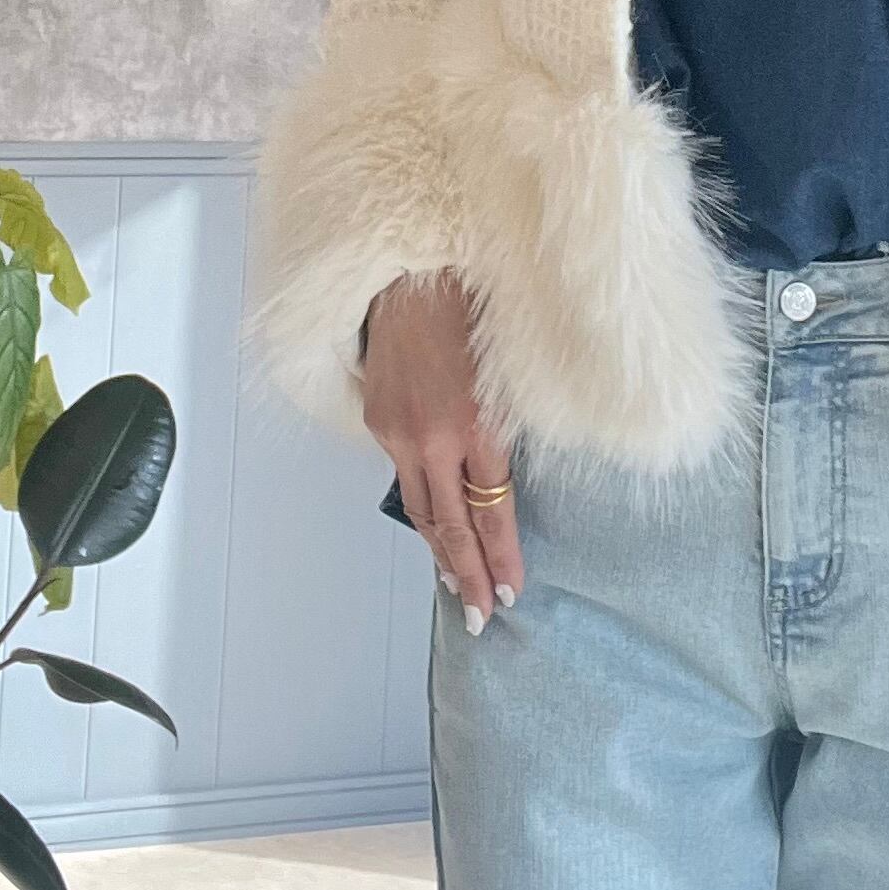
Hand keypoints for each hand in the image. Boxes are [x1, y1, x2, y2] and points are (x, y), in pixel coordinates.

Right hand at [357, 270, 522, 634]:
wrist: (412, 273)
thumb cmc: (474, 309)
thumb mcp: (508, 372)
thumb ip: (505, 430)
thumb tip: (506, 480)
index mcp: (475, 423)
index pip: (491, 509)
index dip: (501, 555)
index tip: (511, 591)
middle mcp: (432, 436)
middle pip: (449, 525)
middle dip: (466, 573)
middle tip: (480, 616)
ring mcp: (398, 431)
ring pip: (420, 508)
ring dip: (440, 552)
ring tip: (456, 589)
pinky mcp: (378, 420)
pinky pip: (404, 474)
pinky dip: (421, 507)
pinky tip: (434, 529)